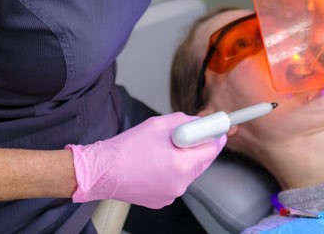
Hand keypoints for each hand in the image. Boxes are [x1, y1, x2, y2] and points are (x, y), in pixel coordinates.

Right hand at [66, 112, 225, 208]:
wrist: (103, 170)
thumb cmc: (127, 147)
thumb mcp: (159, 124)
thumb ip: (185, 122)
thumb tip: (200, 122)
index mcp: (182, 164)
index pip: (212, 149)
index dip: (215, 135)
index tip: (220, 128)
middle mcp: (181, 183)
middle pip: (203, 162)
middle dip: (198, 147)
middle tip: (188, 135)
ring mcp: (172, 195)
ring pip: (189, 172)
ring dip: (183, 160)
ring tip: (161, 151)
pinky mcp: (162, 201)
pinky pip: (175, 182)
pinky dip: (171, 172)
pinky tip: (154, 164)